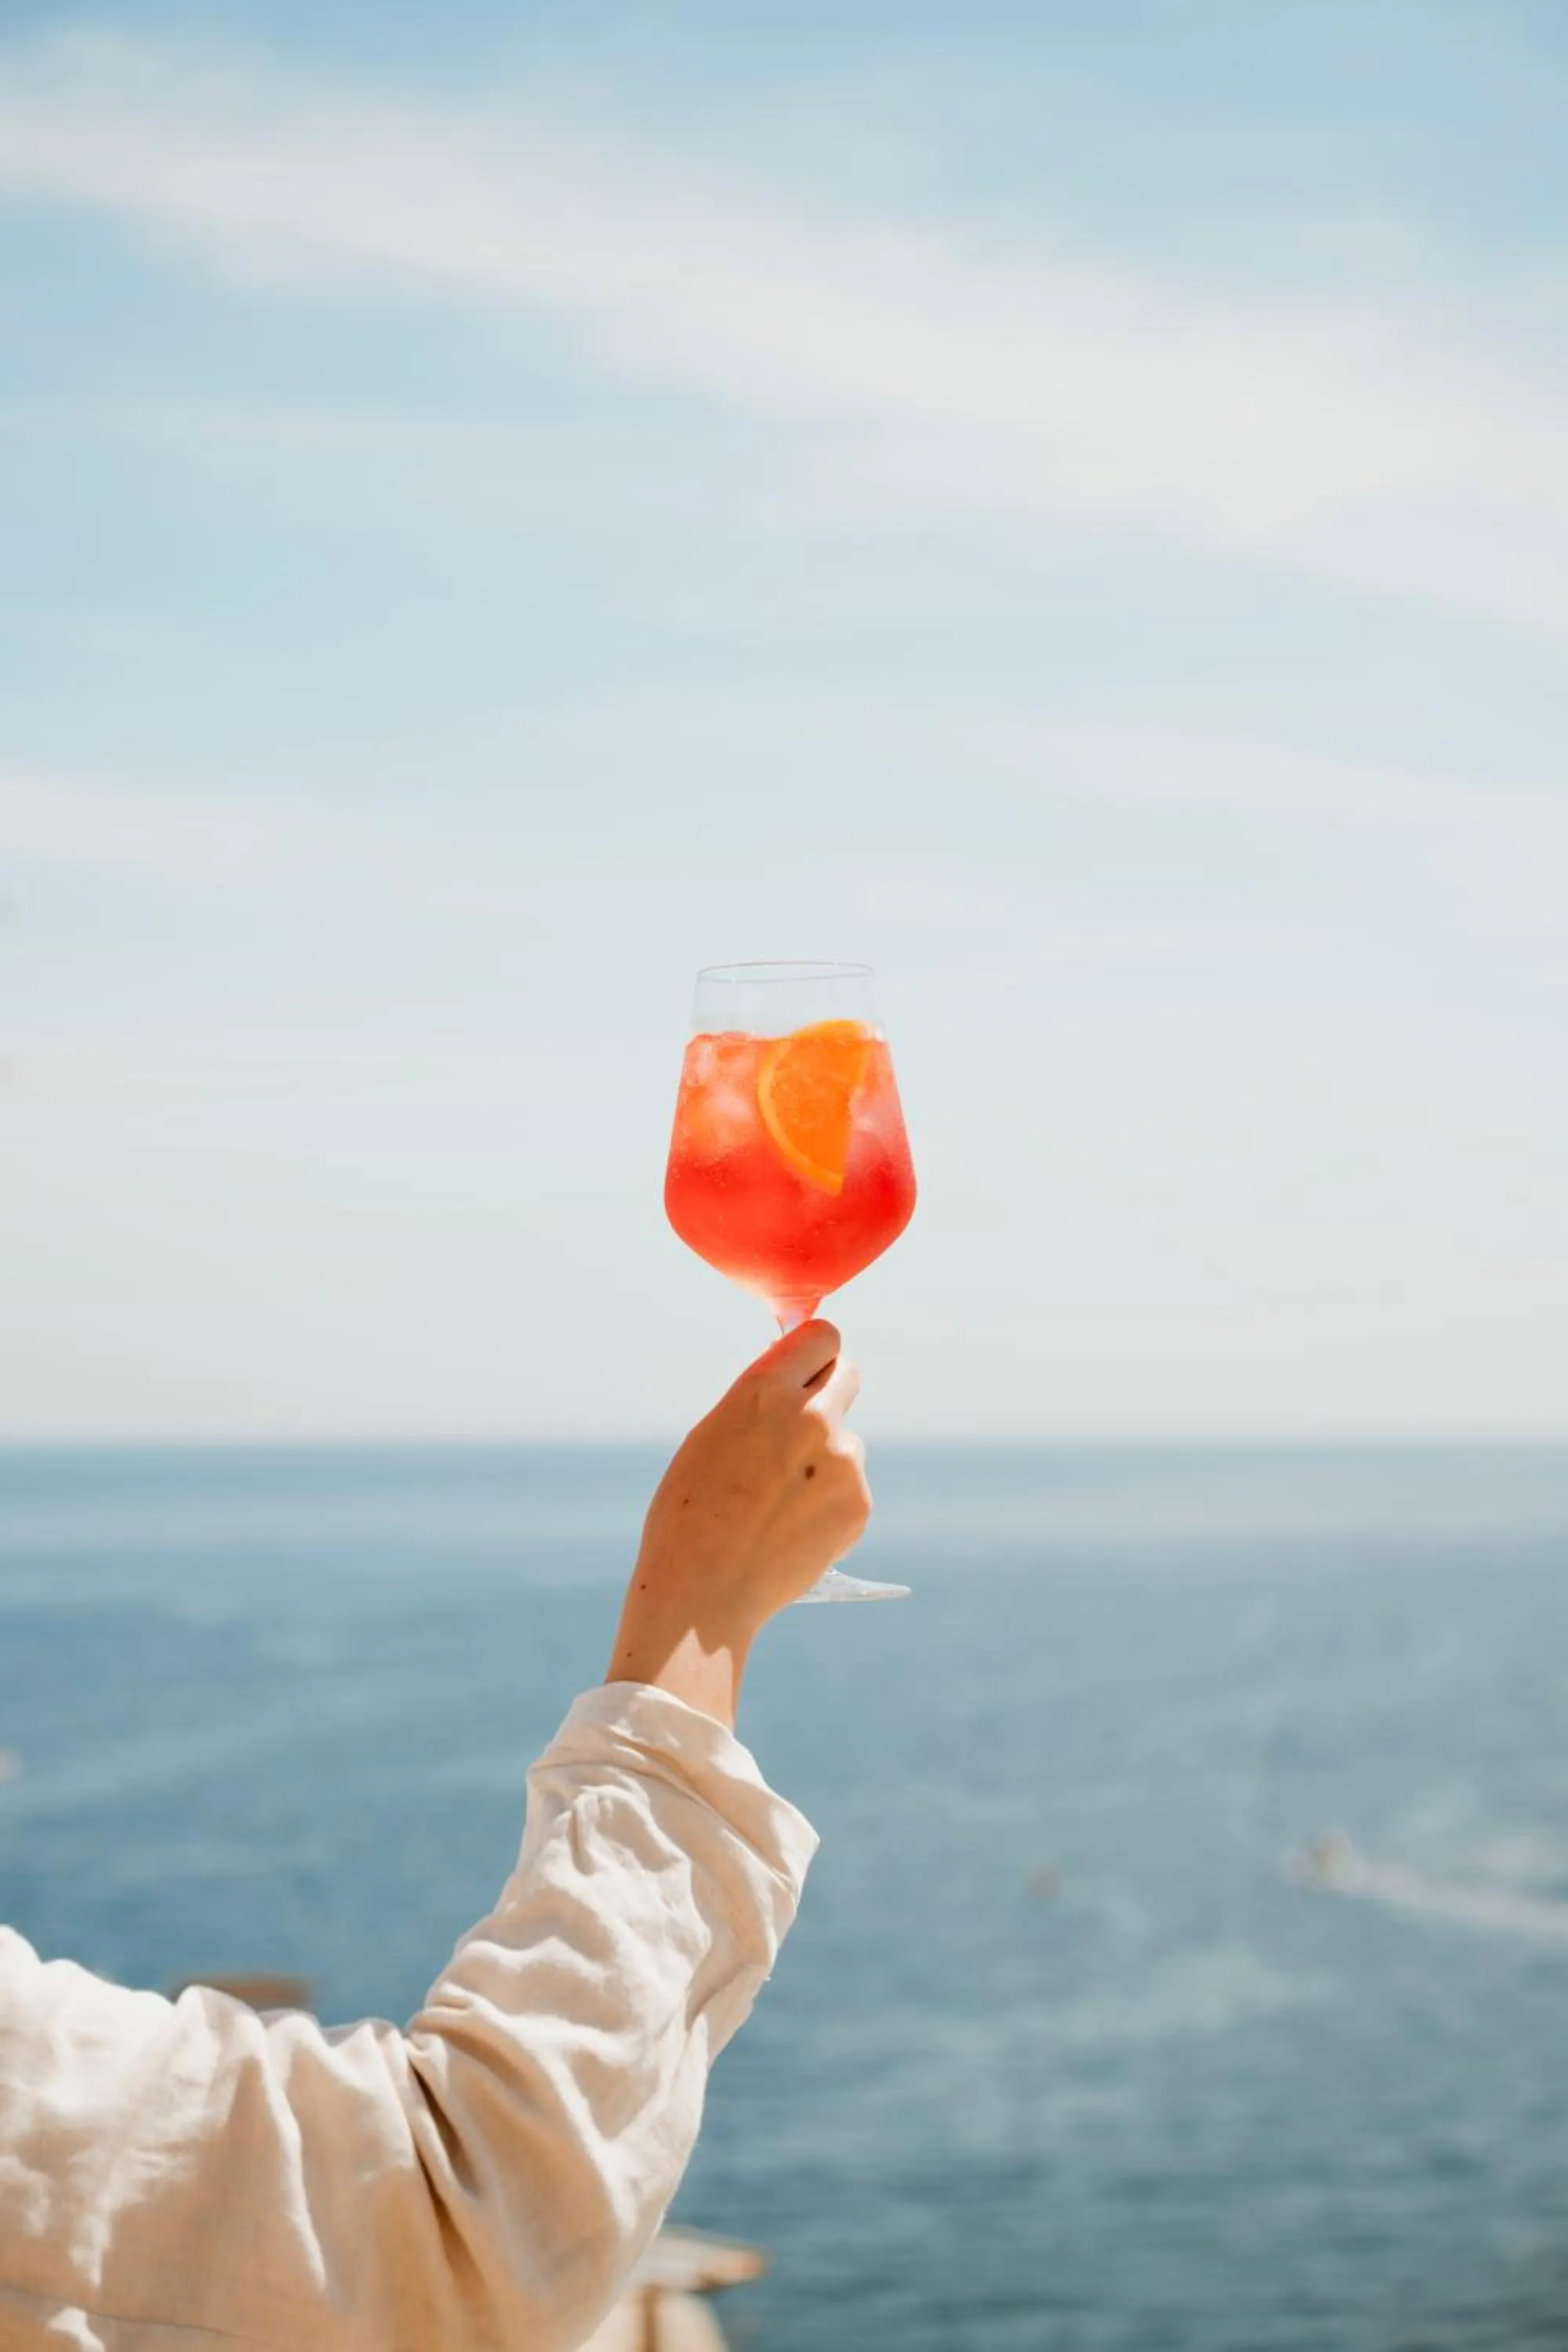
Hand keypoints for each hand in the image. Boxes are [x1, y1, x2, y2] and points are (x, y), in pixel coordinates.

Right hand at [605, 1320, 870, 1728]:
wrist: (704, 1592)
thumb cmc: (690, 1512)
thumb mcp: (711, 1435)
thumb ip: (760, 1402)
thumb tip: (797, 1380)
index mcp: (764, 1391)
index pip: (822, 1336)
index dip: (814, 1352)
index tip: (808, 1365)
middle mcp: (812, 1416)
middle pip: (847, 1374)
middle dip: (829, 1392)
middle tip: (803, 1425)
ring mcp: (842, 1461)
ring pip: (846, 1441)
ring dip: (824, 1460)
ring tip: (778, 1503)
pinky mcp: (859, 1503)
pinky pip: (849, 1486)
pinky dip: (829, 1502)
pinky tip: (792, 1528)